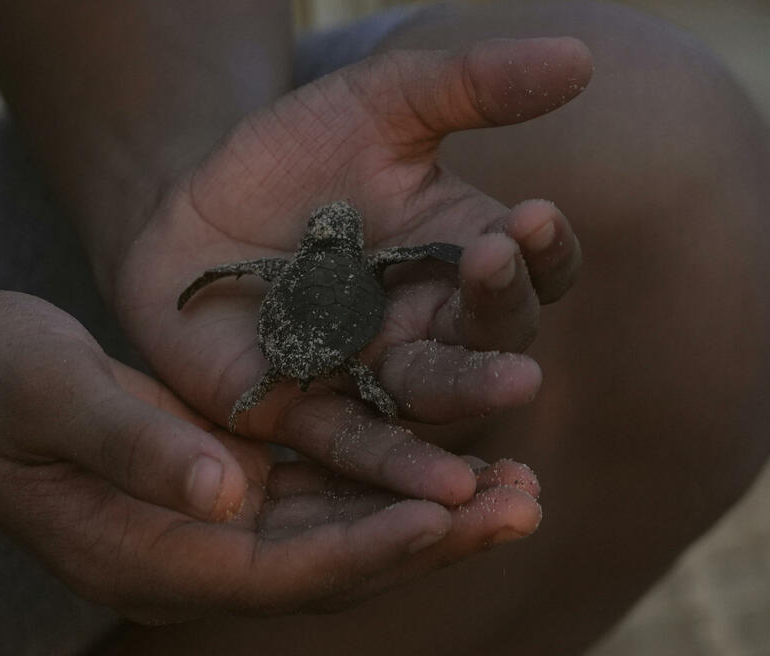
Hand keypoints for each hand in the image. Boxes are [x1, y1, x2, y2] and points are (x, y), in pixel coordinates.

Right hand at [0, 291, 539, 621]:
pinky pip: (320, 492)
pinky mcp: (225, 481)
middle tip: (523, 502)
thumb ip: (134, 446)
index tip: (449, 513)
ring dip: (425, 512)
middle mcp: (193, 552)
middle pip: (330, 565)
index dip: (367, 548)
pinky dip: (386, 478)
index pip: (278, 570)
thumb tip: (226, 490)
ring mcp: (210, 521)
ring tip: (515, 483)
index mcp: (147, 553)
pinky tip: (449, 452)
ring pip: (339, 532)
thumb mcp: (50, 395)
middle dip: (427, 538)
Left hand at [115, 39, 590, 503]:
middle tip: (495, 268)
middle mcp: (431, 326)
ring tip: (513, 383)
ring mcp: (373, 376)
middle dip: (500, 308)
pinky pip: (361, 446)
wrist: (187, 208)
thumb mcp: (378, 104)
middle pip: (490, 336)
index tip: (530, 216)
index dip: (540, 249)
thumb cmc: (292, 154)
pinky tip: (440, 483)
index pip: (530, 267)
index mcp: (461, 259)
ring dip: (473, 391)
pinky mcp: (311, 414)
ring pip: (436, 395)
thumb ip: (471, 87)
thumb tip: (582, 58)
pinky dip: (400, 464)